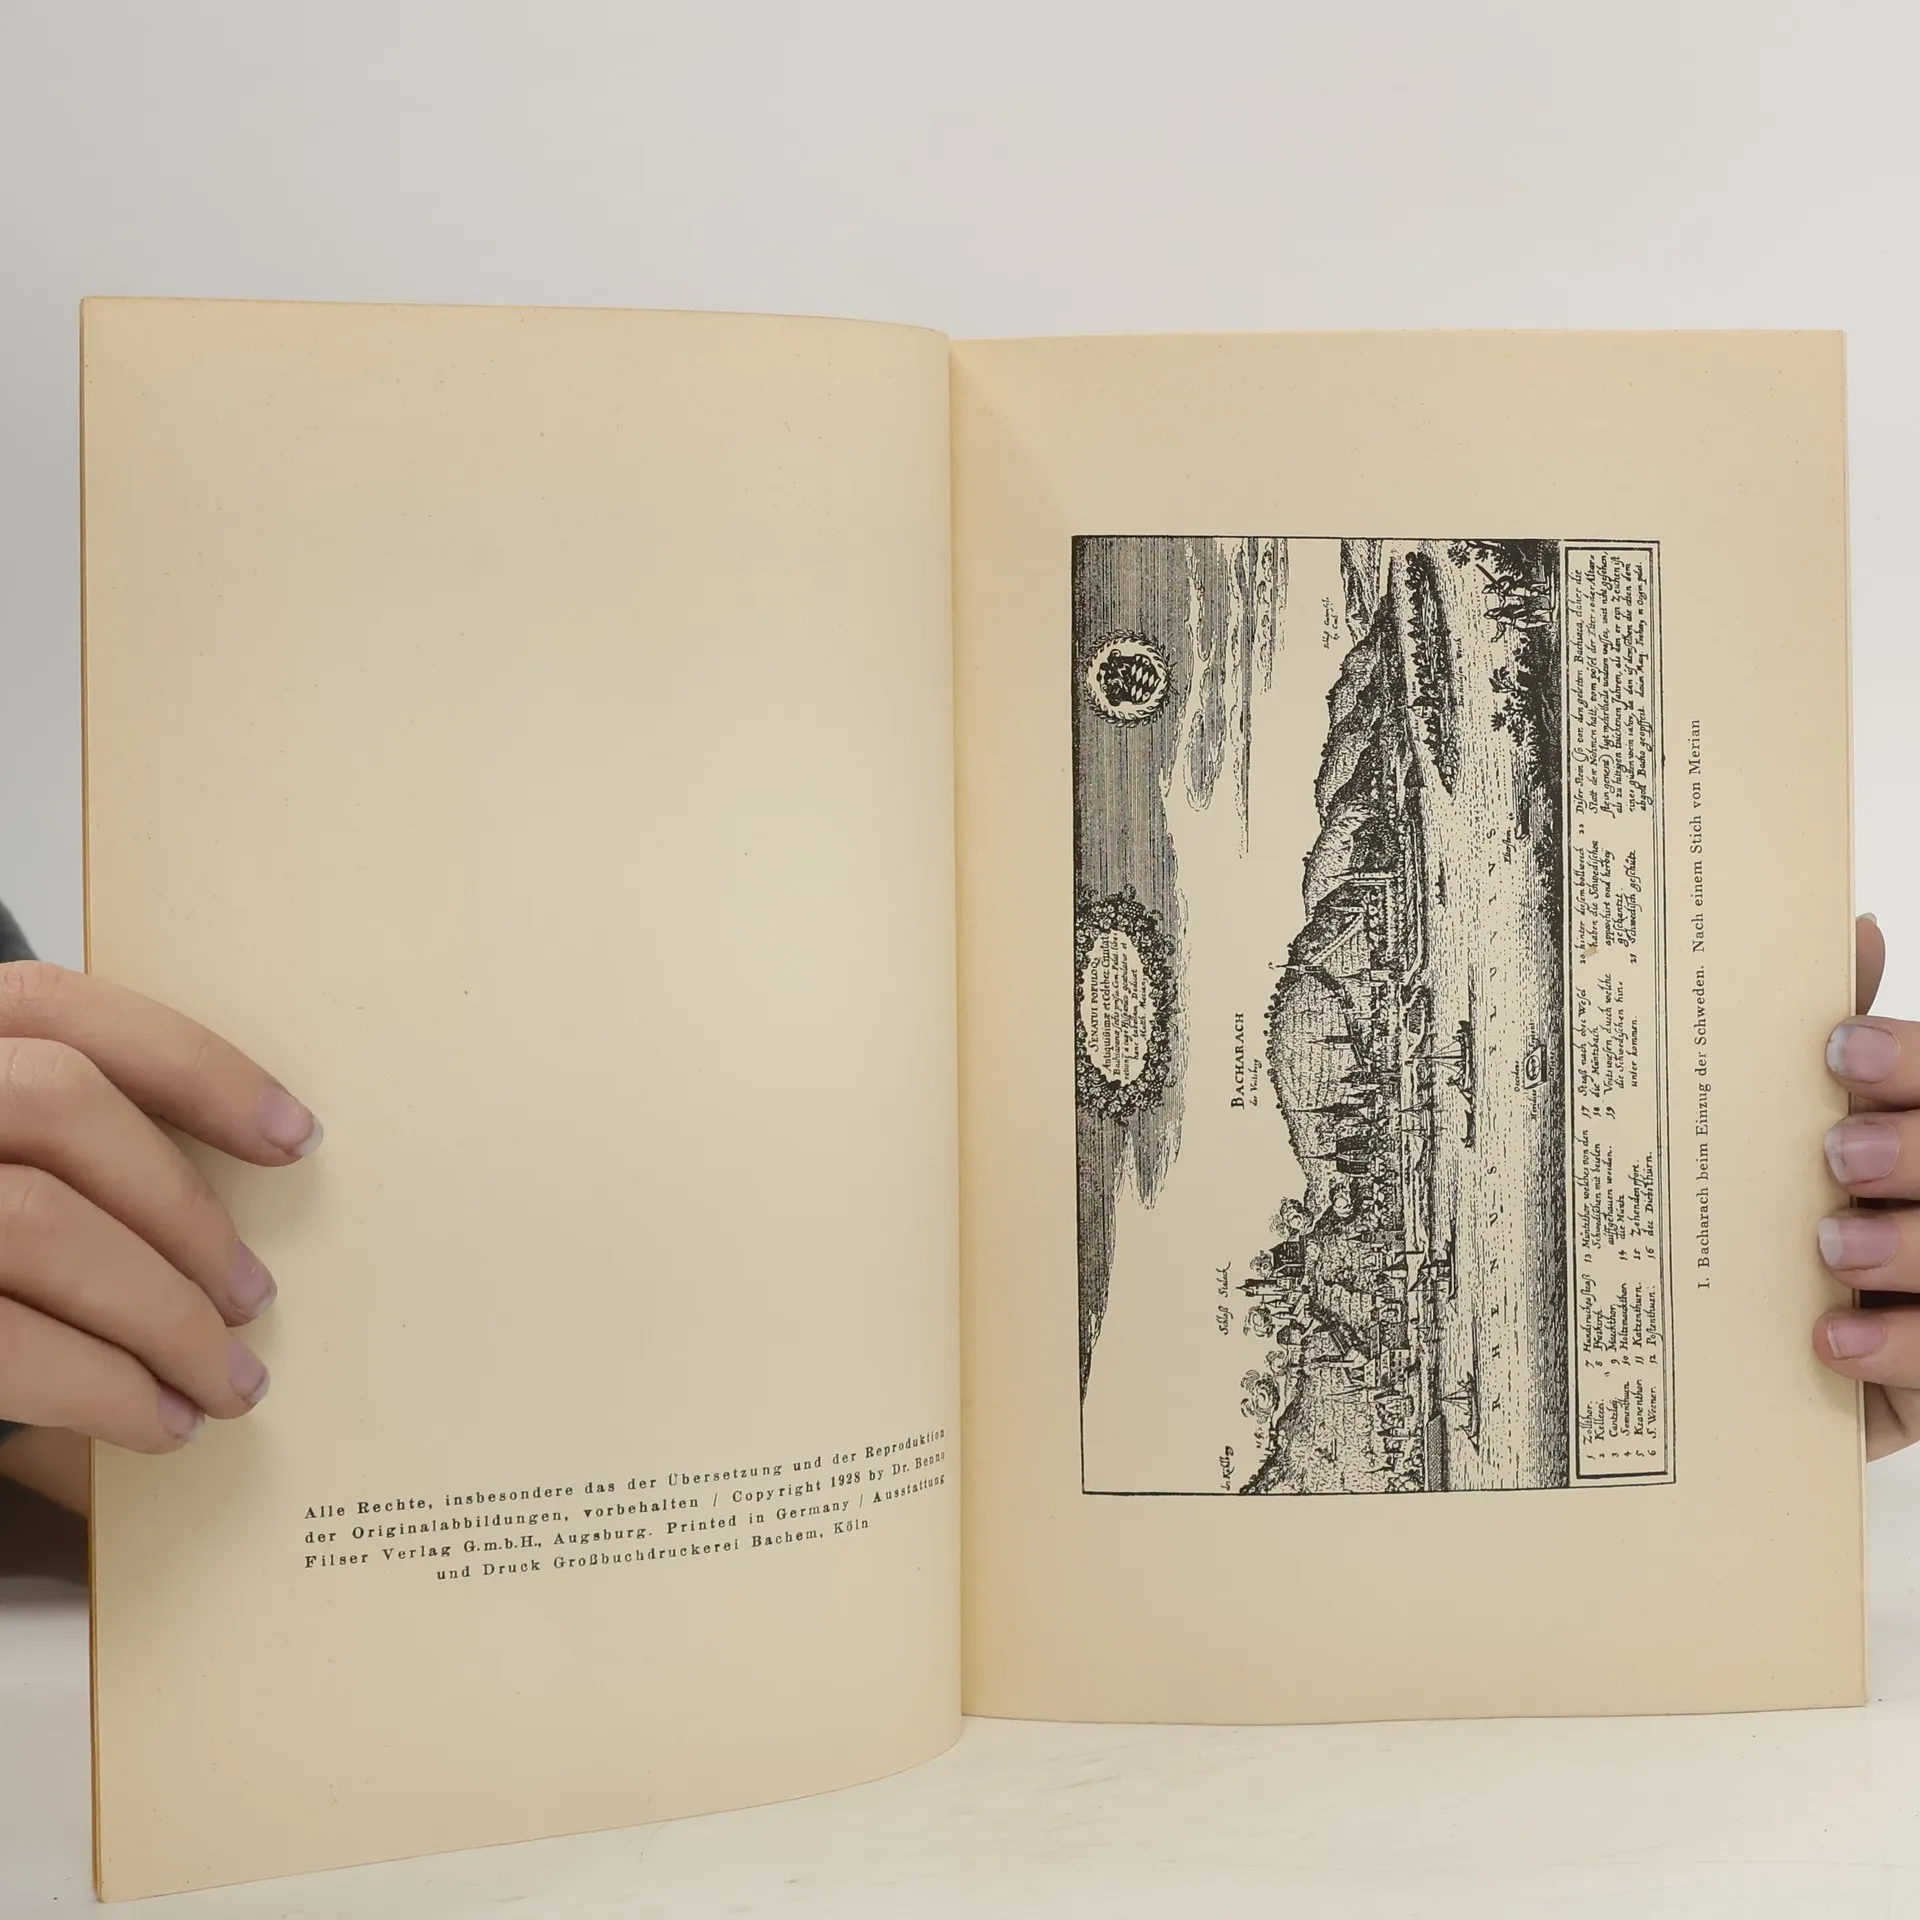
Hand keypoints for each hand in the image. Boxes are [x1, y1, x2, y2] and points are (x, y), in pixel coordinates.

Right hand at [0, 961, 319, 1455]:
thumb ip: (47, 1155)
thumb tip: (212, 1226)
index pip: (59, 1009)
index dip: (193, 1064)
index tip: (296, 1135)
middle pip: (57, 1106)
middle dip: (179, 1209)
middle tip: (254, 1298)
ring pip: (36, 1221)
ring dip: (160, 1311)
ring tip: (223, 1379)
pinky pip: (2, 1341)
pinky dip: (98, 1385)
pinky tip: (152, 1420)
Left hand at [1812, 914, 1919, 1455]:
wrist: (1815, 1349)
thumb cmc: (1838, 1216)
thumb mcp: (1835, 1122)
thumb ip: (1856, 1052)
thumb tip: (1855, 930)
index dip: (1908, 1063)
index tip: (1840, 1051)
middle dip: (1918, 1153)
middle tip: (1840, 1152)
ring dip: (1908, 1247)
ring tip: (1832, 1243)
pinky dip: (1893, 1348)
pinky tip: (1832, 1335)